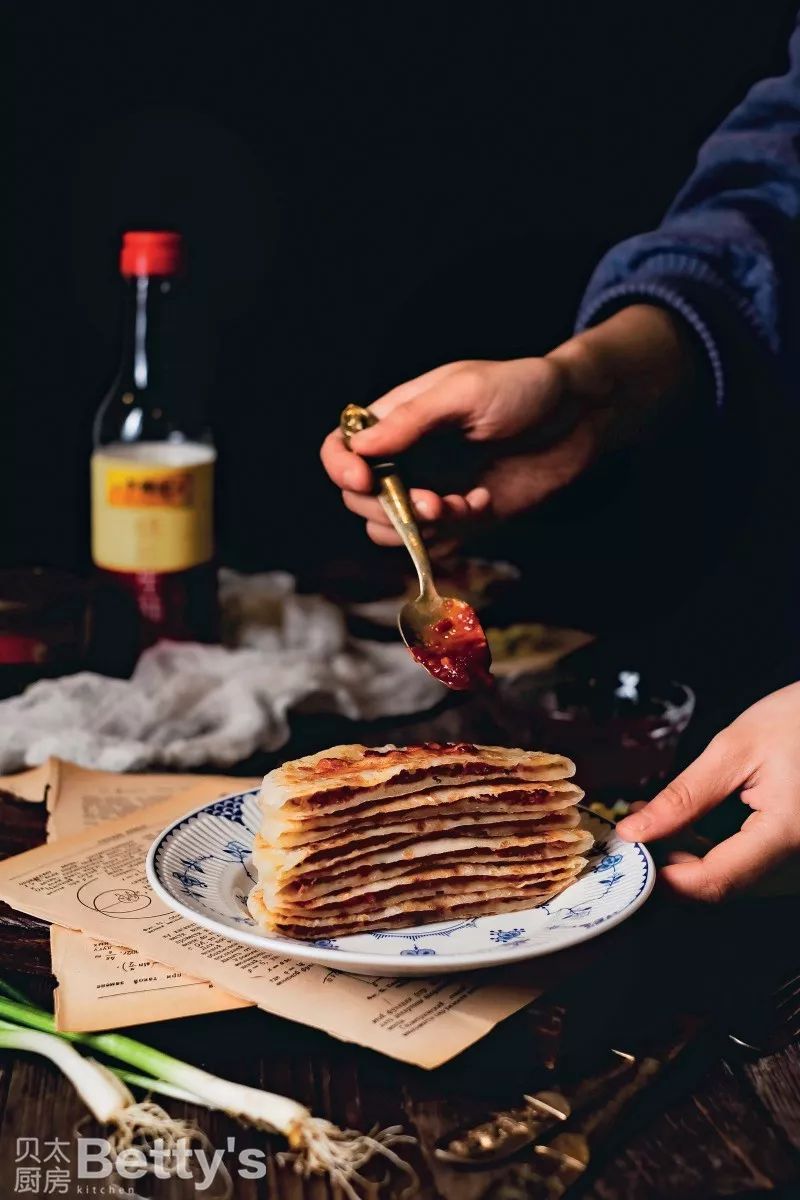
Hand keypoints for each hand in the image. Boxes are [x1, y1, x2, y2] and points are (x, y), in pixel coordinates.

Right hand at [321, 305, 687, 545]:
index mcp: (397, 417)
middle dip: (389, 508)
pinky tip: (484, 502)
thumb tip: (360, 447)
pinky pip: (431, 542)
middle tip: (434, 503)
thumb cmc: (525, 389)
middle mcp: (406, 456)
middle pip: (357, 498)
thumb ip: (411, 419)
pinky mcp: (459, 517)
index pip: (340, 446)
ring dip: (420, 528)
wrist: (580, 417)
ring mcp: (430, 488)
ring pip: (389, 529)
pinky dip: (452, 534)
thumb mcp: (465, 392)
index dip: (341, 467)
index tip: (365, 479)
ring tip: (462, 505)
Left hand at [616, 683, 799, 900]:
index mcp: (787, 831)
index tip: (632, 855)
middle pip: (722, 883)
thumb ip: (683, 797)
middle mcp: (798, 856)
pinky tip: (687, 826)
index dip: (665, 877)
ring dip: (688, 858)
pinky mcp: (793, 849)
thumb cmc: (797, 720)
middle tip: (638, 829)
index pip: (716, 879)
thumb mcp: (732, 750)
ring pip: (732, 878)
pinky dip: (712, 851)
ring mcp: (797, 856)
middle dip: (671, 863)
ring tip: (657, 819)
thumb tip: (637, 830)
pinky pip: (747, 864)